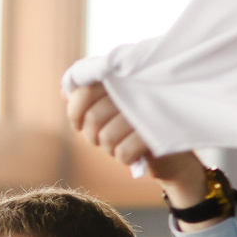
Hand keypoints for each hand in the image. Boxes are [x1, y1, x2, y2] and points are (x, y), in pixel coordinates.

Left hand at [64, 83, 218, 223]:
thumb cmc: (134, 131)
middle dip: (92, 135)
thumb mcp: (109, 113)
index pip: (84, 91)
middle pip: (93, 118)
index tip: (78, 124)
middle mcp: (136, 89)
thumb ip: (88, 99)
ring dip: (110, 148)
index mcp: (123, 79)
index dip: (74, 112)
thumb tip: (63, 93)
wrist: (173, 157)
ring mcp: (149, 109)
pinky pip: (123, 151)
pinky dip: (124, 157)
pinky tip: (134, 154)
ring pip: (106, 137)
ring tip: (121, 145)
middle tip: (103, 138)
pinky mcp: (158, 131)